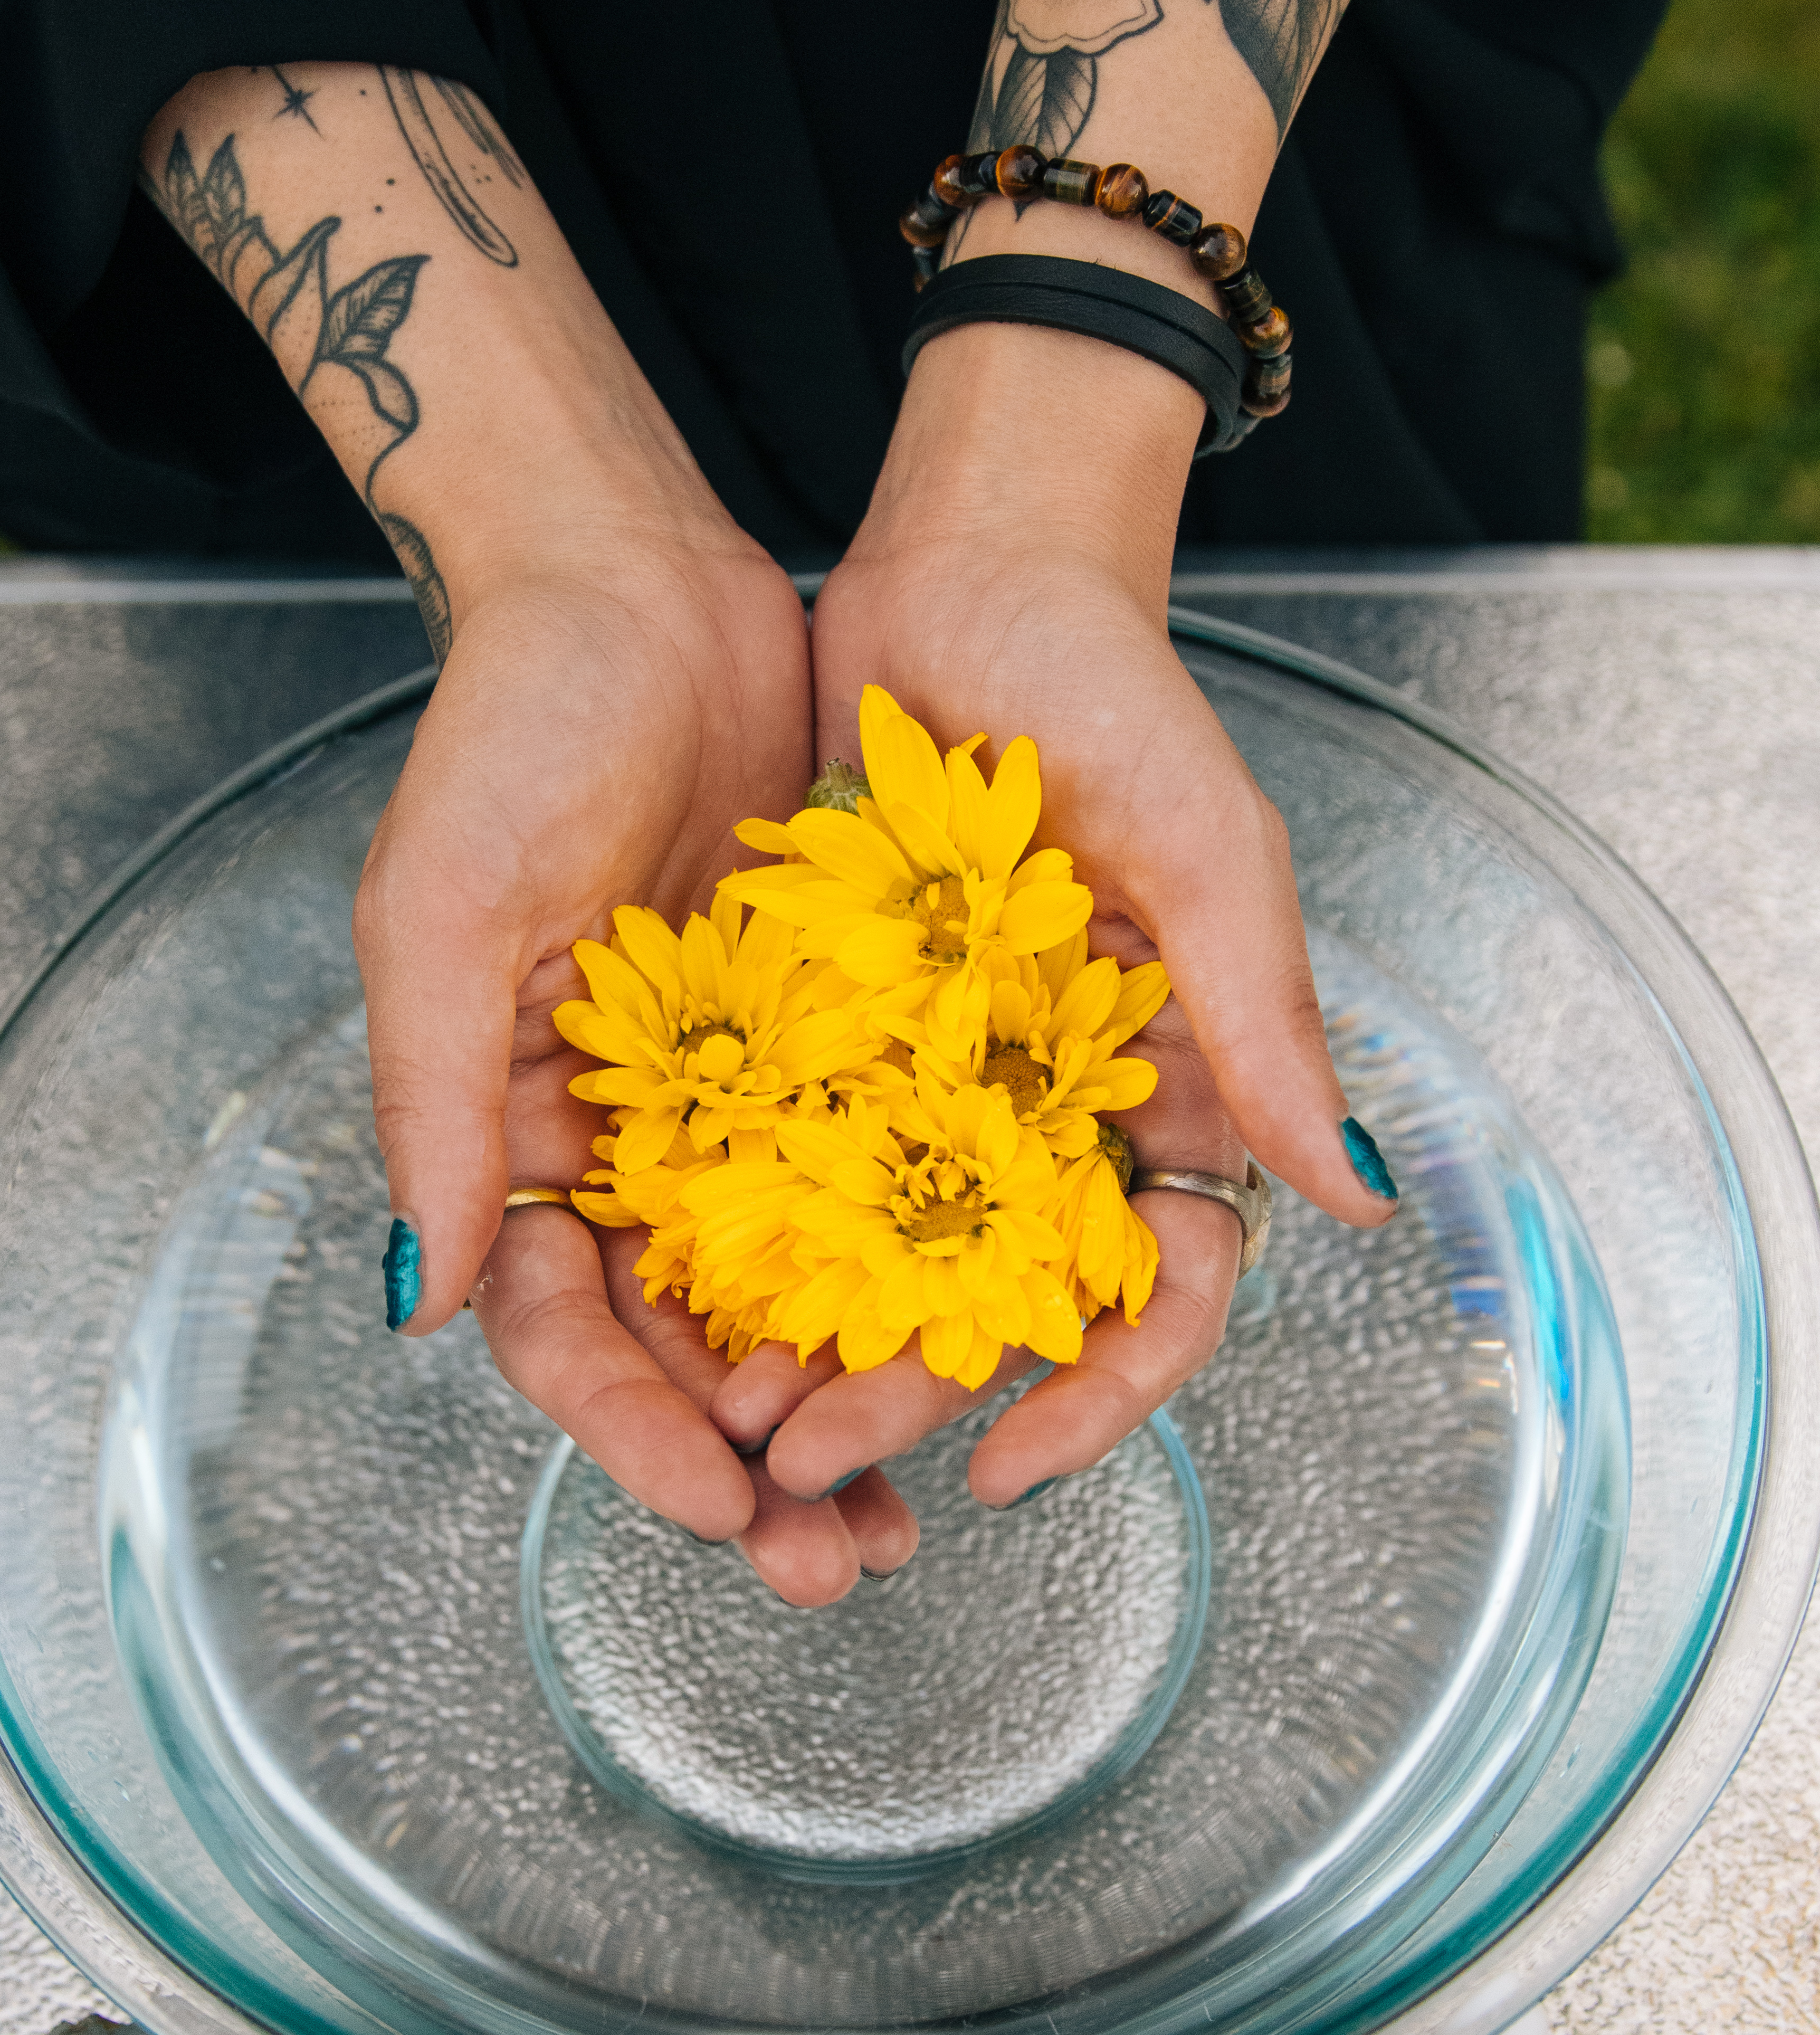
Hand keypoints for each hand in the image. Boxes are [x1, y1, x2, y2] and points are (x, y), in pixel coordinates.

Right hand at [355, 508, 921, 1601]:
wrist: (639, 588)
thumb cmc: (512, 733)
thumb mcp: (443, 913)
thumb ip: (438, 1109)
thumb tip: (422, 1301)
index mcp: (519, 1137)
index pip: (567, 1332)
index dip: (637, 1432)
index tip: (724, 1504)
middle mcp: (629, 1143)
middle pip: (686, 1351)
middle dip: (759, 1467)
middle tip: (843, 1562)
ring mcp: (737, 1101)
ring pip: (790, 1298)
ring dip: (848, 1405)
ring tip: (919, 1505)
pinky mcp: (833, 1042)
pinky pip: (878, 1182)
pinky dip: (917, 1270)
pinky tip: (980, 1344)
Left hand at [708, 319, 1396, 1531]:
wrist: (971, 568)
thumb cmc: (1114, 686)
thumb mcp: (1208, 847)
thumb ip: (1267, 1021)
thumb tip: (1357, 1192)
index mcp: (1163, 1085)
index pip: (1158, 1285)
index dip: (1097, 1391)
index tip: (1007, 1459)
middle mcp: (1048, 1102)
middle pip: (992, 1300)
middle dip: (907, 1399)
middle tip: (809, 1466)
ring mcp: (933, 1072)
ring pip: (880, 1256)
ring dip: (811, 1350)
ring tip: (729, 1417)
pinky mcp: (831, 1024)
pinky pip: (787, 1156)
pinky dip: (744, 1234)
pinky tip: (676, 1294)